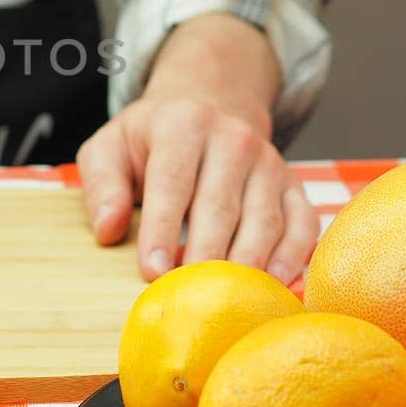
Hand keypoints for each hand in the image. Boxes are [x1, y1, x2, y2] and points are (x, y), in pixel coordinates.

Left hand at [77, 13, 317, 284]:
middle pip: (221, 206)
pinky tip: (274, 286)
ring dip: (247, 264)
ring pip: (264, 220)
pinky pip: (303, 224)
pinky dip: (293, 257)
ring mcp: (269, 163)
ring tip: (228, 301)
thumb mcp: (111, 147)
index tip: (152, 271)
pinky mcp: (294, 185)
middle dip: (205, 256)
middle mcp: (233, 139)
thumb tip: (108, 230)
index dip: (162, 229)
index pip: (172, 183)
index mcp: (183, 125)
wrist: (208, 106)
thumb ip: (103, 185)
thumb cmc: (152, 139)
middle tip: (190, 296)